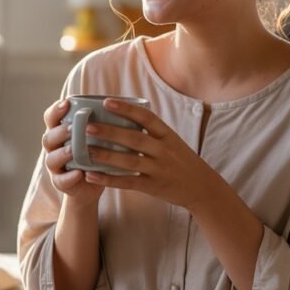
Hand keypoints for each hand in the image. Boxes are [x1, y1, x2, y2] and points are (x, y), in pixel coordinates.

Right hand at [41, 98, 103, 201]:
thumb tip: (125, 104)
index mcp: (61, 132)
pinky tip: (79, 173)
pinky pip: (61, 180)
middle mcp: (54, 148)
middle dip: (59, 132)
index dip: (56, 110)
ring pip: (51, 159)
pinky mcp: (61, 183)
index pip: (51, 118)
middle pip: (49, 137)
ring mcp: (56, 167)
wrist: (92, 186)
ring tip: (73, 150)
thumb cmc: (96, 154)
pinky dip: (69, 177)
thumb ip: (102, 123)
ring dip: (62, 154)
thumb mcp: (98, 137)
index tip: (67, 103)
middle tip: (72, 128)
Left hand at [80, 99, 214, 210]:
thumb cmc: (183, 161)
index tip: (106, 101)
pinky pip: (127, 182)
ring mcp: (158, 170)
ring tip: (86, 151)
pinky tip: (92, 176)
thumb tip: (127, 114)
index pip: (146, 118)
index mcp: (168, 136)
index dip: (126, 109)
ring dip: (106, 156)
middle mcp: (164, 151)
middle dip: (110, 132)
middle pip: (134, 139)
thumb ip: (153, 132)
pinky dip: (108, 180)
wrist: (202, 187)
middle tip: (88, 126)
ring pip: (128, 161)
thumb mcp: (173, 142)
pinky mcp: (153, 187)